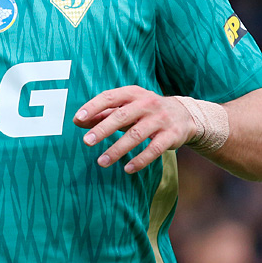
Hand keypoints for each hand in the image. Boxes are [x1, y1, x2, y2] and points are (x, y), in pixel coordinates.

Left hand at [73, 86, 196, 173]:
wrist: (184, 114)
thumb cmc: (146, 111)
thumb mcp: (126, 107)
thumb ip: (103, 113)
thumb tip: (77, 120)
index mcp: (133, 93)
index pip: (110, 97)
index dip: (93, 107)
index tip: (78, 118)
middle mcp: (147, 103)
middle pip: (122, 116)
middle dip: (103, 129)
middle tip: (87, 141)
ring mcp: (160, 119)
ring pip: (136, 135)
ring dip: (117, 150)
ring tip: (101, 162)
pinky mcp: (171, 135)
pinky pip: (154, 149)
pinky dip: (140, 160)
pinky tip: (127, 169)